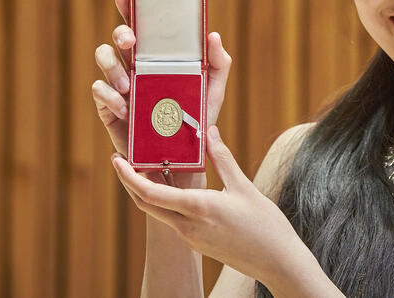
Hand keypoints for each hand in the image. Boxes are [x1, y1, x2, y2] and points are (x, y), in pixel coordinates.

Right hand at [92, 0, 232, 187]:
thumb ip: (218, 63)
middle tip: (131, 41)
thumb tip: (212, 35)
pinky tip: (125, 107)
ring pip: (103, 59)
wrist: (180, 158)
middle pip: (118, 38)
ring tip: (129, 85)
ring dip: (112, 66)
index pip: (143, 26)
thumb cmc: (196, 120)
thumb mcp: (213, 90)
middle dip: (120, 33)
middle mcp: (136, 66)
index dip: (131, 8)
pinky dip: (109, 95)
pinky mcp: (110, 107)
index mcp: (158, 57)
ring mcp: (121, 85)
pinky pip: (99, 91)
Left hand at [110, 125, 304, 287]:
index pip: (150, 193)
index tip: (117, 159)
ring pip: (159, 212)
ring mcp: (191, 237)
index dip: (128, 176)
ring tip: (147, 168)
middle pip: (146, 204)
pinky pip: (173, 219)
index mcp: (197, 208)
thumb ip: (222, 158)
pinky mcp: (197, 243)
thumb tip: (209, 131)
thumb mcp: (244, 186)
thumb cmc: (265, 225)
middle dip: (129, 182)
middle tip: (122, 160)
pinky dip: (166, 202)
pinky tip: (174, 189)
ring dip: (148, 192)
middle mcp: (188, 226)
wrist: (276, 261)